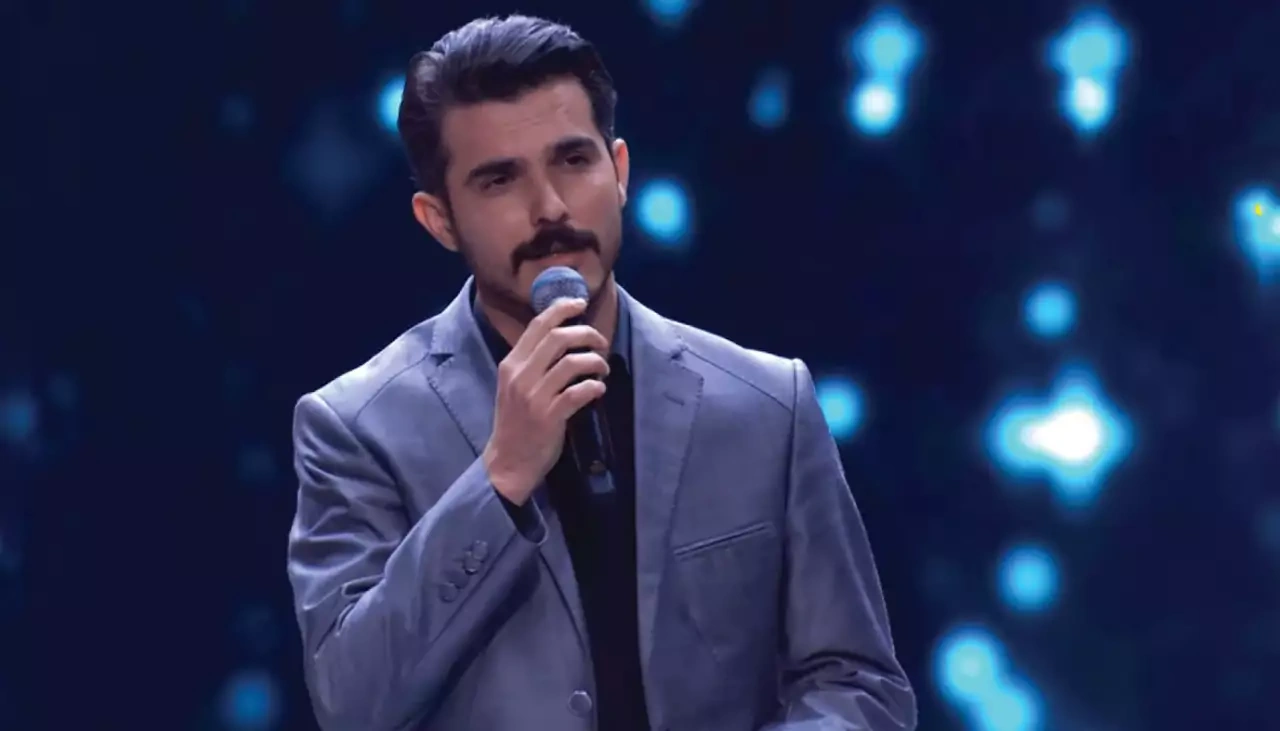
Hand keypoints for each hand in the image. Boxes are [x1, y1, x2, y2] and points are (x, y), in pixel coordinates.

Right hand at [483, 298, 609, 504]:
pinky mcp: (549, 416)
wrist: (508, 462)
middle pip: (559, 337)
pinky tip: (598, 390)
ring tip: (602, 369)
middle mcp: (521, 375)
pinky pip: (579, 392)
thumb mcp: (515, 387)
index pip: (538, 325)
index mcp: (511, 364)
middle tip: (601, 342)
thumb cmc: (516, 422)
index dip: (561, 308)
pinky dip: (594, 387)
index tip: (580, 303)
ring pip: (573, 362)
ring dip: (595, 361)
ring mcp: (534, 396)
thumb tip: (563, 337)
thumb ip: (533, 363)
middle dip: (587, 334)